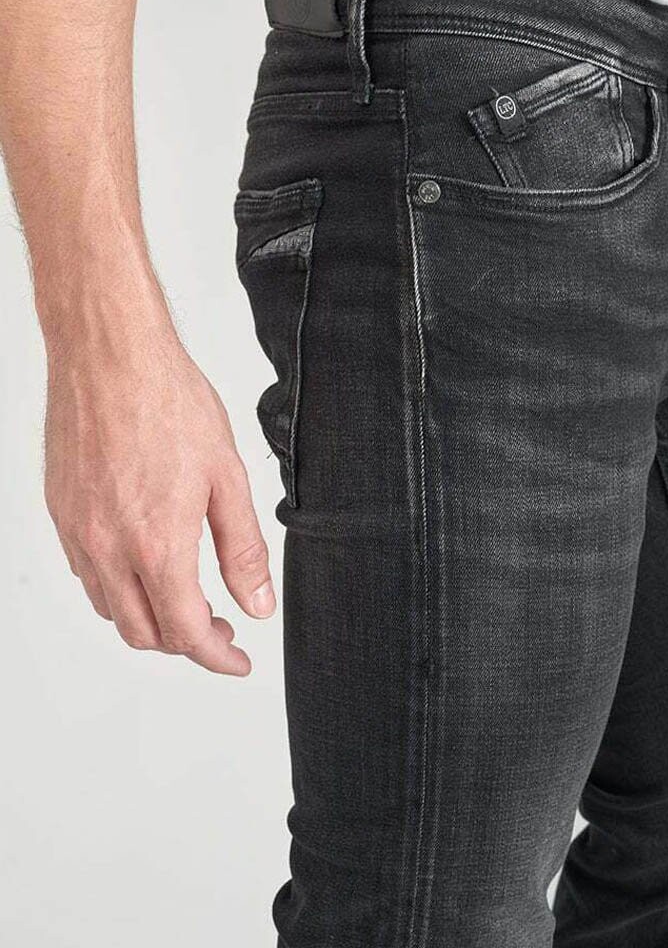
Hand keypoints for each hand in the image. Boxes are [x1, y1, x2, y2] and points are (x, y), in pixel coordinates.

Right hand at [43, 325, 273, 675]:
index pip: (186, 633)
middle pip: (144, 633)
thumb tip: (258, 603)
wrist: (109, 355)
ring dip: (150, 618)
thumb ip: (243, 549)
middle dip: (186, 642)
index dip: (217, 657)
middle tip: (220, 625)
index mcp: (156, 544)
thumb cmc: (169, 402)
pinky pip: (87, 576)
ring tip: (186, 595)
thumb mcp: (227, 477)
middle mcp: (109, 548)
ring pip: (111, 609)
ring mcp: (78, 533)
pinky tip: (146, 563)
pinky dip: (119, 588)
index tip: (238, 660)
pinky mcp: (61, 514)